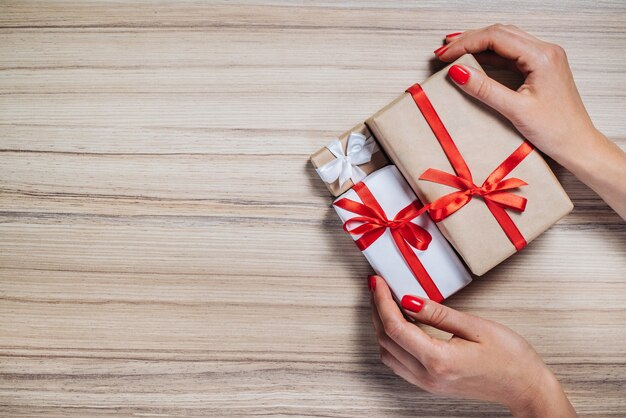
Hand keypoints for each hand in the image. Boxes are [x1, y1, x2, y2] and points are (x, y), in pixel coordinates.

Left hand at [369, 276, 575, 416]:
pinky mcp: (431, 383)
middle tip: (377, 286)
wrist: (525, 387)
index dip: (382, 301)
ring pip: (387, 353)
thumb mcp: (476, 326)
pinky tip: (398, 323)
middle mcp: (427, 375)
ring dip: (381, 325)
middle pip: (386, 339)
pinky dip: (391, 340)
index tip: (378, 282)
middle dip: (377, 309)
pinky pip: (398, 362)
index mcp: (438, 360)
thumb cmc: (510, 357)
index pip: (394, 327)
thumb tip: (408, 300)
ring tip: (385, 300)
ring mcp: (427, 383)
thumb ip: (438, 313)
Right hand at [435, 25, 625, 218]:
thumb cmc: (555, 130)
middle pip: (500, 33)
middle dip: (469, 40)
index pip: (496, 37)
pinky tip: (475, 61)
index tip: (445, 56)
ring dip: (479, 44)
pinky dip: (490, 55)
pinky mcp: (541, 68)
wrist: (578, 144)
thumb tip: (458, 72)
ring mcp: (544, 58)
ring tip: (455, 51)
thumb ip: (485, 88)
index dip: (466, 43)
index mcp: (542, 56)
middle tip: (444, 51)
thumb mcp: (515, 110)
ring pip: (505, 40)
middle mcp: (545, 51)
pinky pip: (511, 53)